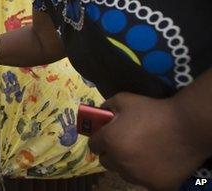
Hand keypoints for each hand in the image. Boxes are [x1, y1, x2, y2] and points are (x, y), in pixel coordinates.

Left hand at [88, 92, 207, 190]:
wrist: (187, 127)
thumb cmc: (154, 111)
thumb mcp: (125, 100)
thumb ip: (106, 106)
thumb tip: (99, 114)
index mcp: (109, 141)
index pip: (93, 145)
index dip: (100, 139)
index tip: (108, 136)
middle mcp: (119, 161)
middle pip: (106, 161)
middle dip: (112, 152)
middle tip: (126, 143)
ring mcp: (137, 176)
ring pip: (124, 173)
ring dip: (128, 164)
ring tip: (143, 152)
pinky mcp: (154, 185)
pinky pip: (144, 181)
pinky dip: (147, 173)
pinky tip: (156, 161)